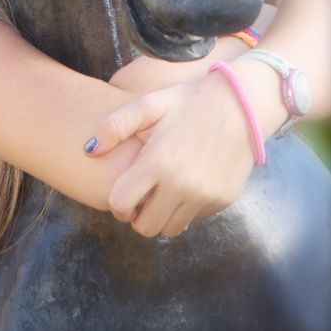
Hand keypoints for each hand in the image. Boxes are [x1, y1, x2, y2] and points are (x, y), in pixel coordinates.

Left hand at [84, 75, 255, 237]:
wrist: (240, 104)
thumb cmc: (189, 101)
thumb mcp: (150, 104)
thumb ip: (116, 125)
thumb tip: (90, 150)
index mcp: (158, 161)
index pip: (121, 205)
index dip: (117, 203)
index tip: (123, 192)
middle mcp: (181, 185)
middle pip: (145, 228)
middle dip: (138, 216)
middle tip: (142, 196)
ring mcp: (204, 196)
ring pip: (170, 230)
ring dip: (162, 216)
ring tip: (164, 191)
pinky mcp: (222, 200)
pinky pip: (194, 218)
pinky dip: (186, 209)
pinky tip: (187, 184)